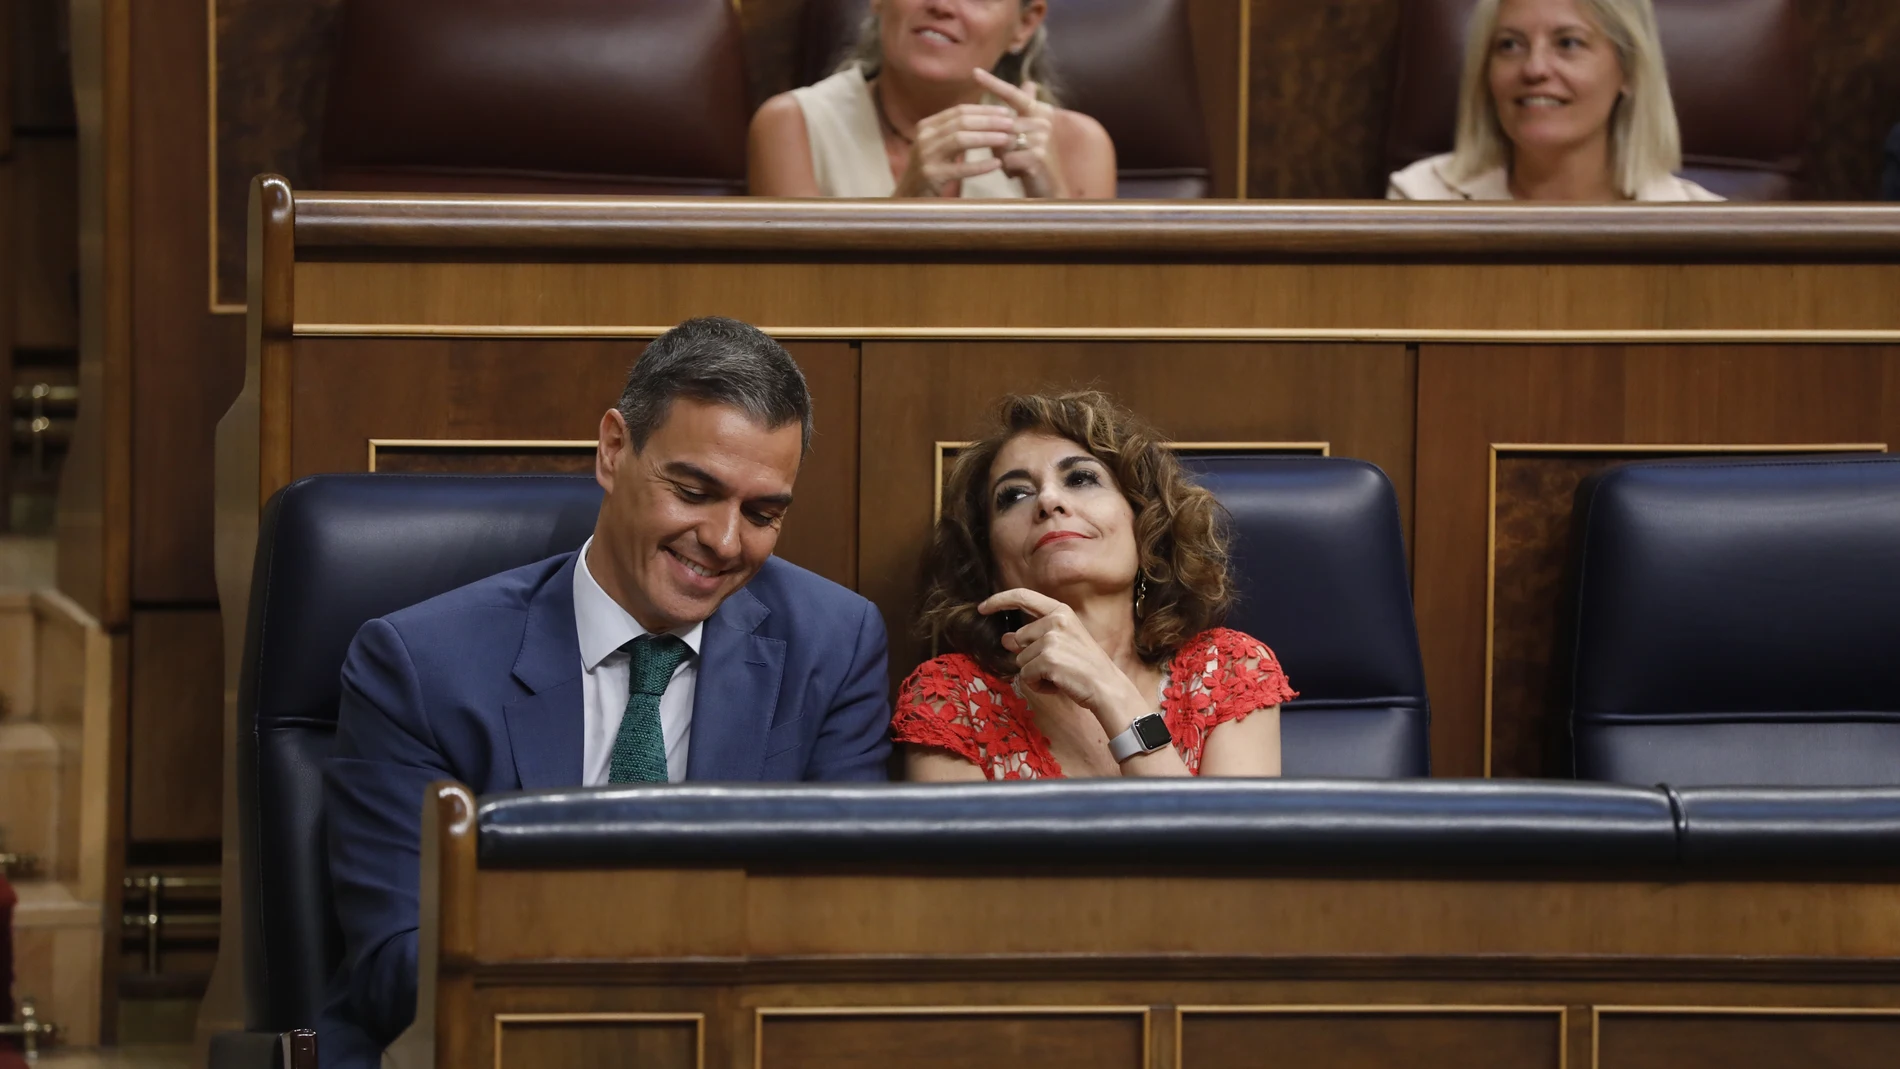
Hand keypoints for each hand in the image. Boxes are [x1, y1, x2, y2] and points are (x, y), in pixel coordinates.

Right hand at [893, 101, 1018, 197]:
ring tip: (1006, 139)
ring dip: (986, 138)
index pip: (959, 111)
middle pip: (961, 122)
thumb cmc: (931, 171)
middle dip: (989, 121)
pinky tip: (997, 164)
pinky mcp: (931, 176)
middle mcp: (924, 137)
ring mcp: (926, 156)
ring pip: (960, 140)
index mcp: (927, 126)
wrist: (908, 198)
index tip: (1006, 111)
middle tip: (1011, 123)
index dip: (984, 109)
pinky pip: (960, 169)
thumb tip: (986, 116)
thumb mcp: (938, 146)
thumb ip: (955, 131)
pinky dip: (980, 166)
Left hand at [971, 69, 1067, 198]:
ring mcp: (1041, 138)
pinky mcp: (1037, 157)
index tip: (975, 72)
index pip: (1013, 94)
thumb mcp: (1023, 134)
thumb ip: (1023, 110)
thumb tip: (1030, 83)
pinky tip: (1017, 173)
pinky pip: (1006, 158)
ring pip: (1001, 141)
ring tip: (1014, 164)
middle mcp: (1043, 121)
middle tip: (1007, 154)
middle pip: (1002, 123)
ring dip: (1001, 155)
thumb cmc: (1030, 160)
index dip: (994, 83)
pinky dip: (1006, 167)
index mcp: (1040, 111)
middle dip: (995, 140)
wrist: (1047, 189)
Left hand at [979, 588, 1145, 725]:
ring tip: (1060, 675)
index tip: (982, 607)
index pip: (1022, 597)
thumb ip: (1034, 636)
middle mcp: (1056, 621)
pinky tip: (1058, 684)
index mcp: (1061, 611)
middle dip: (1029, 656)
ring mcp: (1051, 640)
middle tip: (1057, 666)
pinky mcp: (1047, 660)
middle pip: (1018, 639)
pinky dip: (1038, 685)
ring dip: (1035, 673)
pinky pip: (1026, 676)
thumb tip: (1005, 639)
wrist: (1107, 687)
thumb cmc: (1085, 667)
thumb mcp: (1063, 642)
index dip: (999, 601)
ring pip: (1020, 660)